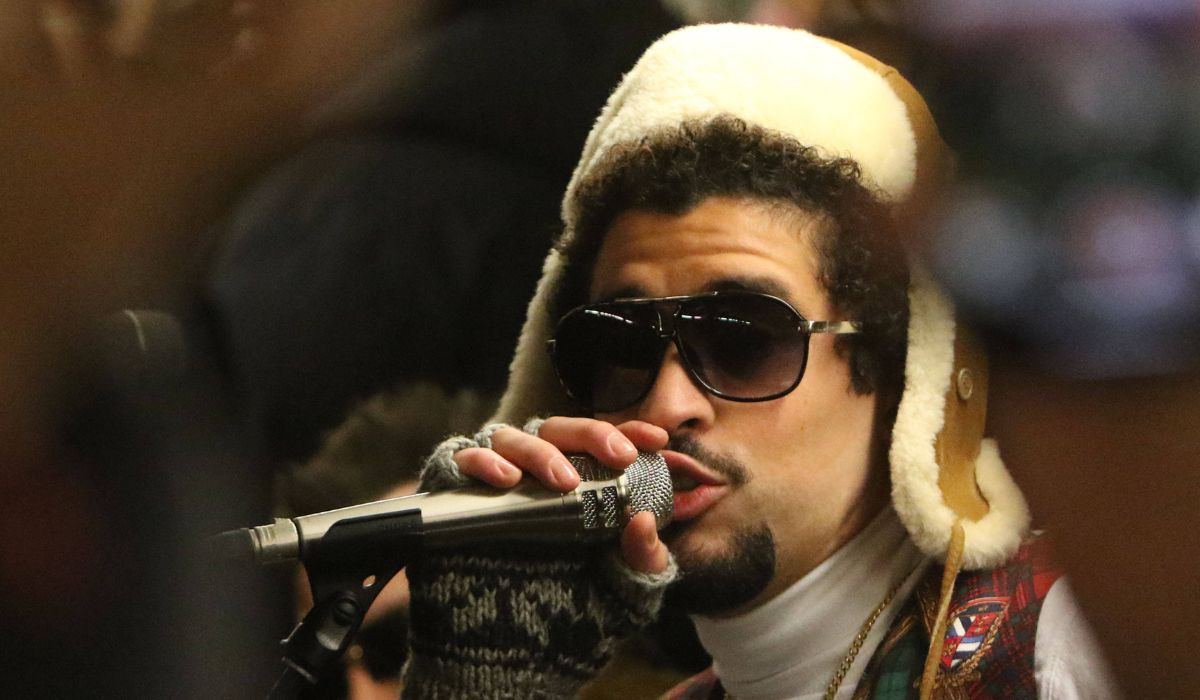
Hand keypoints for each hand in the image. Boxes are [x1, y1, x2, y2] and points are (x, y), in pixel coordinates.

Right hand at [403, 417, 677, 698]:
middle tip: (619, 457)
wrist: (510, 661)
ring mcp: (493, 485)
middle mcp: (534, 478)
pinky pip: (458, 461)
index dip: (629, 432)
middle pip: (557, 430)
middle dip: (591, 434)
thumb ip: (643, 560)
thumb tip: (644, 522)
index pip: (602, 445)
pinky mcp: (455, 497)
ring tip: (563, 481)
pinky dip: (480, 462)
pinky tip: (505, 480)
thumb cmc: (570, 618)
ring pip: (508, 437)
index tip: (658, 440)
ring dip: (538, 451)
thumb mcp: (622, 593)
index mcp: (578, 488)